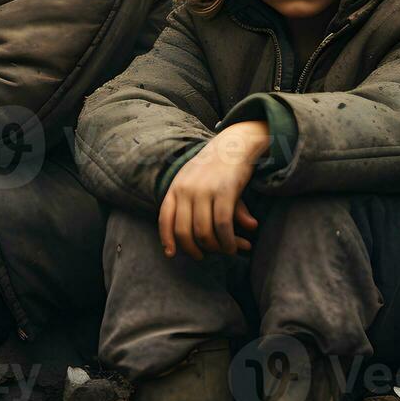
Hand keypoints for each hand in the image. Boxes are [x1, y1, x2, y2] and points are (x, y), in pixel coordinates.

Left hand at [159, 120, 269, 259]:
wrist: (234, 144)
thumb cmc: (214, 169)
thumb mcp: (197, 184)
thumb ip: (194, 211)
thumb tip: (186, 240)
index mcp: (176, 186)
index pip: (165, 217)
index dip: (166, 238)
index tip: (171, 254)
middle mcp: (187, 189)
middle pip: (184, 231)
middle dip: (193, 249)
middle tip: (203, 256)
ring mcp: (205, 190)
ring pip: (204, 232)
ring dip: (216, 248)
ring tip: (225, 251)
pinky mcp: (225, 192)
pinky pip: (223, 226)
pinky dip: (228, 241)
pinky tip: (234, 246)